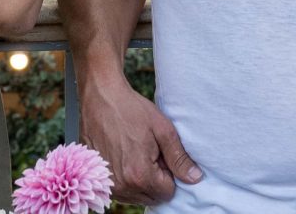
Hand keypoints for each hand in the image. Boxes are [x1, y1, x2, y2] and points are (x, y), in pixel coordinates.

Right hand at [79, 76, 200, 205]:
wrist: (101, 96)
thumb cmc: (131, 109)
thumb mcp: (162, 129)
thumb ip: (179, 158)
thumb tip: (195, 178)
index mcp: (140, 175)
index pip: (167, 192)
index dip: (168, 173)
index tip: (160, 153)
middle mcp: (122, 186)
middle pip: (152, 197)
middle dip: (155, 179)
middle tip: (148, 151)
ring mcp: (109, 185)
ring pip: (137, 196)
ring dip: (141, 180)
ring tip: (135, 152)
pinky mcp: (100, 179)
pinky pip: (122, 191)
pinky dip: (126, 179)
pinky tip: (123, 157)